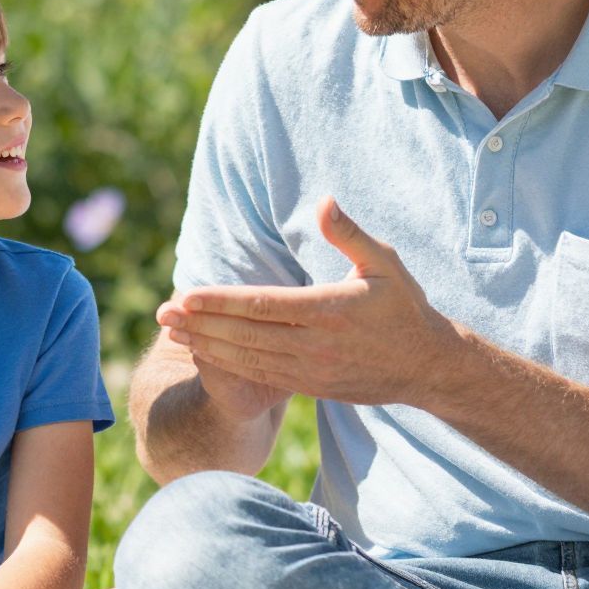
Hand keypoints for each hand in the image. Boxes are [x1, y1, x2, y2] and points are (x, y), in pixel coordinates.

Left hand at [156, 197, 464, 406]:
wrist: (425, 367)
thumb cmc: (405, 307)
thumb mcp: (385, 264)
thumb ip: (350, 234)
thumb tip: (324, 201)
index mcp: (329, 310)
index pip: (263, 305)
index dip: (221, 302)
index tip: (187, 294)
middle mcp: (316, 344)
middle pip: (246, 335)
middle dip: (200, 324)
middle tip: (162, 313)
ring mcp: (311, 370)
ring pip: (248, 358)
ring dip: (207, 345)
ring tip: (173, 332)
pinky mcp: (311, 387)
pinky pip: (262, 376)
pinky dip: (229, 365)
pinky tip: (206, 353)